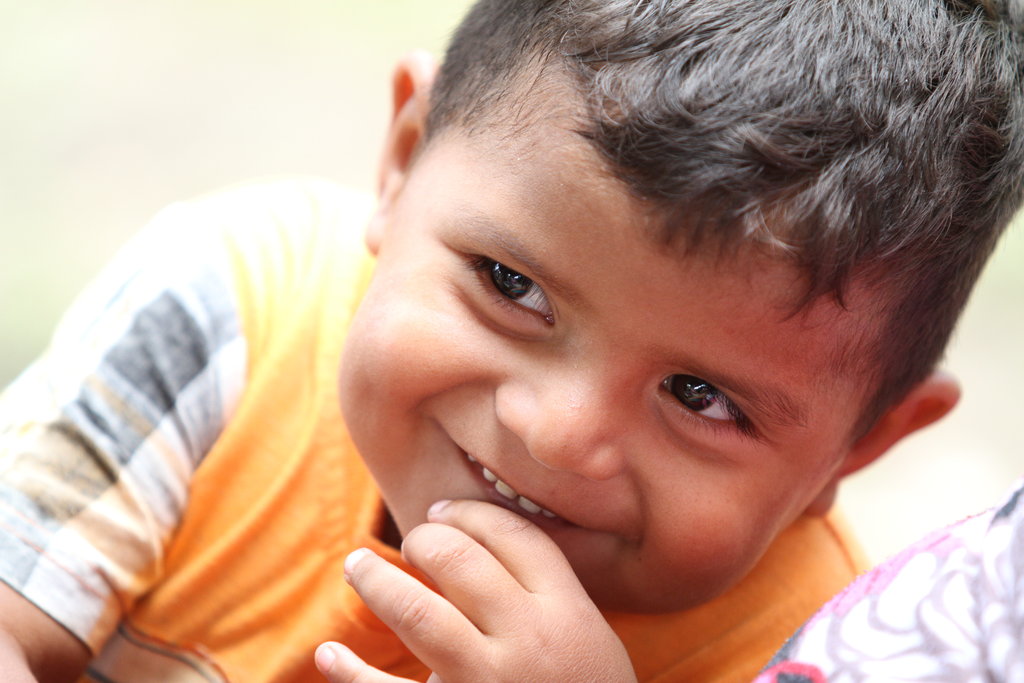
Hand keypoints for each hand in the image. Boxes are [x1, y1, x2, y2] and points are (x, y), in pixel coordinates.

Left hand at [315, 499, 636, 682]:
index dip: (471, 513)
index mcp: (568, 612)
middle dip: (423, 540)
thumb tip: (483, 543)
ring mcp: (487, 681)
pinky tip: (329, 653)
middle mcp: (528, 640)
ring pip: (417, 613)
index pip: (512, 536)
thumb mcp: (589, 639)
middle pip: (459, 560)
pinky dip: (351, 672)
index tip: (442, 511)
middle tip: (408, 543)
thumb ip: (550, 596)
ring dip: (377, 581)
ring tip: (356, 565)